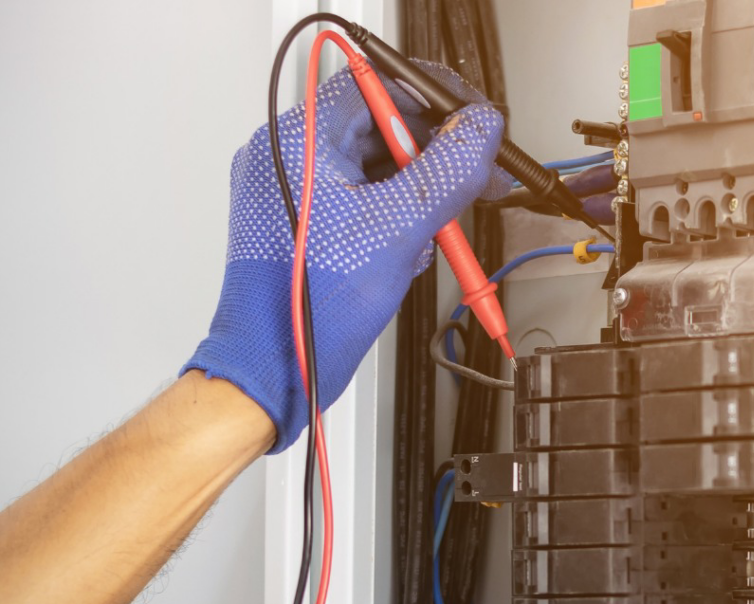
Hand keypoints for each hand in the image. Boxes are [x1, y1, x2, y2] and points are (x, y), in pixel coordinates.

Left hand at [181, 60, 509, 452]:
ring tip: (432, 233)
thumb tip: (480, 130)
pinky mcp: (300, 228)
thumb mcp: (396, 231)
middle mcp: (288, 159)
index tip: (473, 122)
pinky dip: (390, 220)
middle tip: (472, 179)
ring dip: (414, 196)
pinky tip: (405, 253)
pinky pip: (357, 204)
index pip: (376, 84)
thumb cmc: (309, 309)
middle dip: (431, 158)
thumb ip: (447, 173)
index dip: (433, 99)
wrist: (273, 369)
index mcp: (298, 142)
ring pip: (371, 170)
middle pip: (377, 129)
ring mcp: (291, 195)